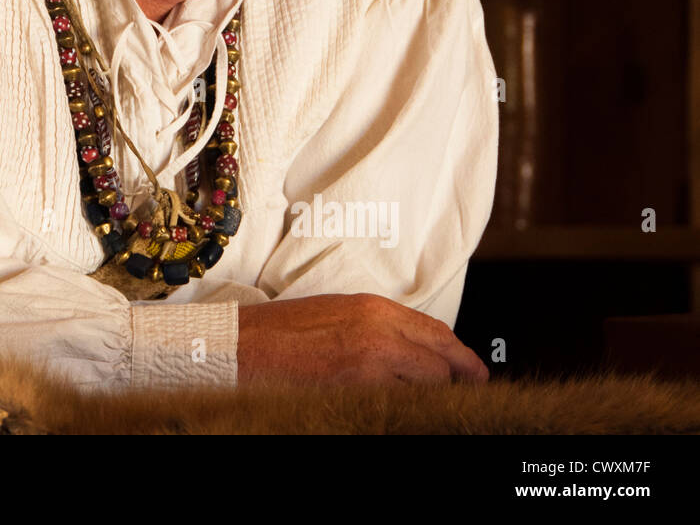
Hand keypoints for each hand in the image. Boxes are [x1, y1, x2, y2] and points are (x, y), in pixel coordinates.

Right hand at [237, 293, 489, 384]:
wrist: (244, 347)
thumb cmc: (281, 330)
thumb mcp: (336, 312)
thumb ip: (377, 325)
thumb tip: (412, 347)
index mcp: (373, 308)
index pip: (436, 333)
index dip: (460, 355)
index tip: (472, 370)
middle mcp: (379, 333)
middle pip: (440, 363)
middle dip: (454, 379)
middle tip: (465, 391)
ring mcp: (370, 365)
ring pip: (425, 387)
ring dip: (428, 395)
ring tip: (427, 401)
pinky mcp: (357, 392)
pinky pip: (398, 403)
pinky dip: (403, 406)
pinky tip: (397, 408)